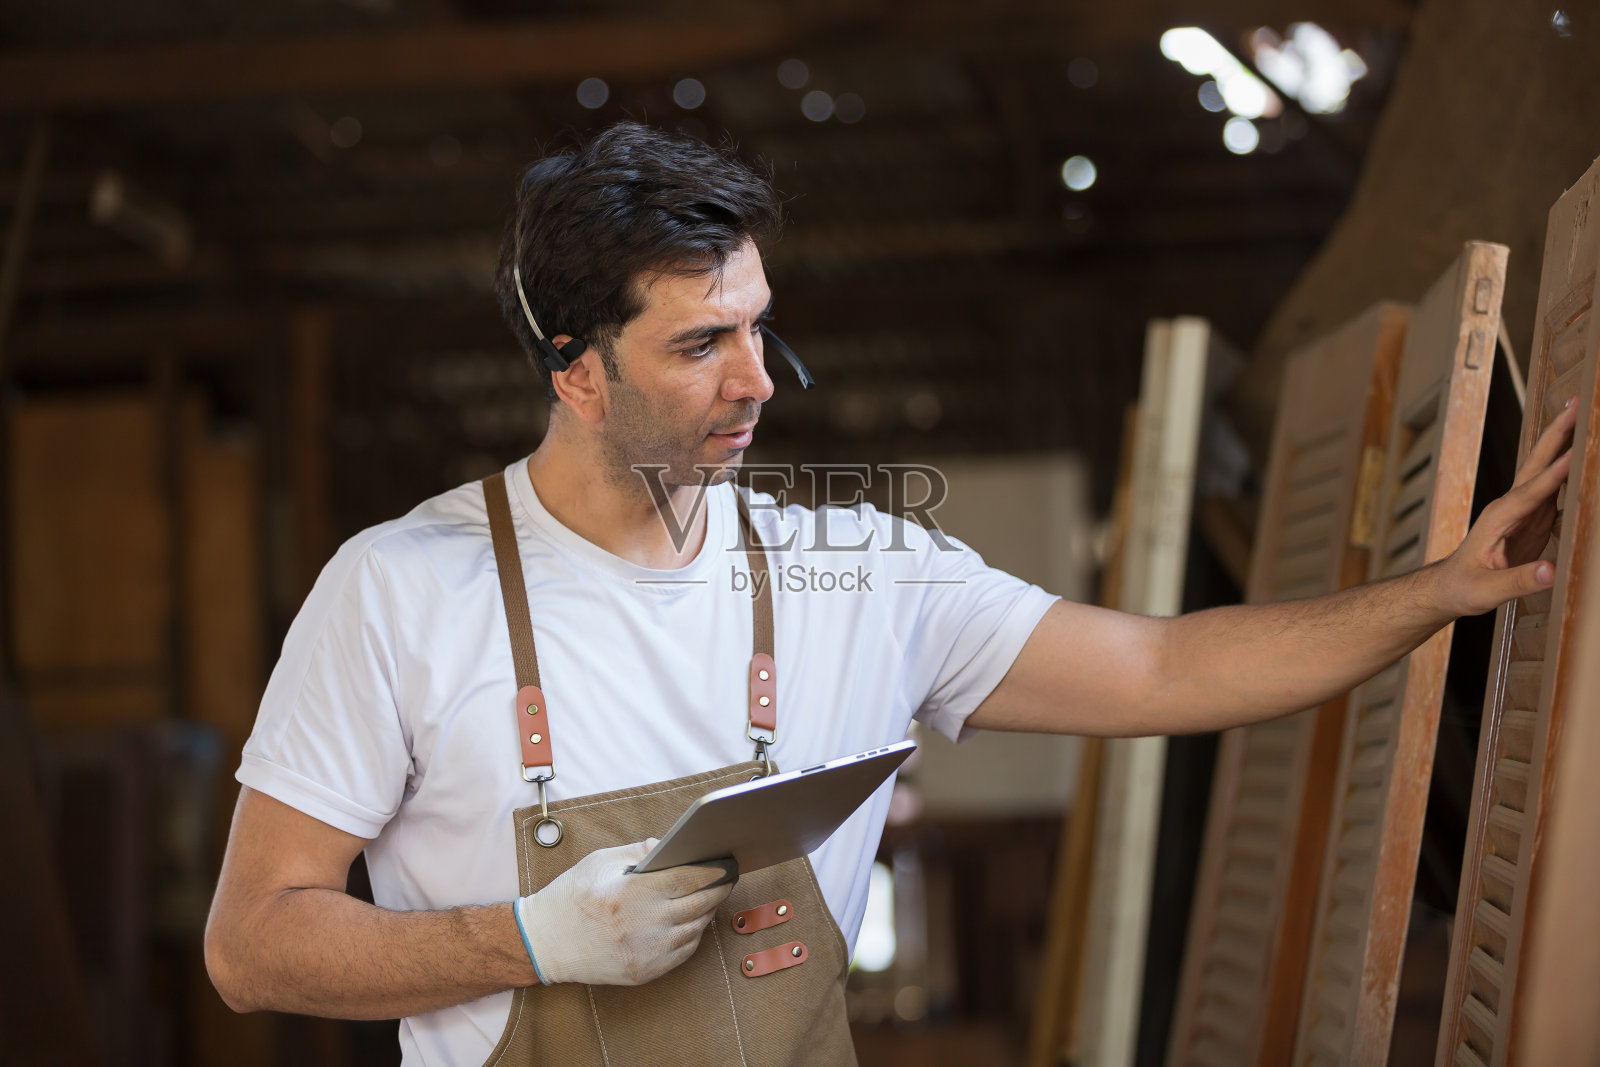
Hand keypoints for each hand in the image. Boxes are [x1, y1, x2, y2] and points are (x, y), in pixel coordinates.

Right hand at [514, 840, 733, 985]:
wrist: (546, 943)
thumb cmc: (571, 897)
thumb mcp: (600, 862)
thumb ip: (640, 851)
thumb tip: (672, 846)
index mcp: (631, 894)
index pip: (688, 879)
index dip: (713, 871)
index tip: (726, 863)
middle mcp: (643, 925)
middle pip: (699, 904)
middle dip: (718, 889)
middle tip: (728, 877)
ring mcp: (646, 952)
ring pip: (696, 929)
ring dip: (708, 911)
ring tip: (712, 896)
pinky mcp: (645, 972)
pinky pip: (684, 952)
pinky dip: (695, 934)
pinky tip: (693, 921)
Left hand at [1438, 398, 1578, 614]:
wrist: (1449, 586)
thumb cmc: (1463, 587)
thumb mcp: (1487, 591)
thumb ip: (1519, 581)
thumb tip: (1551, 571)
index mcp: (1498, 518)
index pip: (1531, 493)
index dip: (1555, 474)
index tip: (1576, 454)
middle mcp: (1510, 505)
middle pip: (1537, 463)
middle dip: (1557, 434)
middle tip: (1577, 404)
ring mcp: (1522, 508)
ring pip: (1548, 469)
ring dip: (1567, 442)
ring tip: (1587, 416)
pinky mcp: (1533, 516)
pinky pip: (1556, 486)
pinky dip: (1572, 468)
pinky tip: (1586, 454)